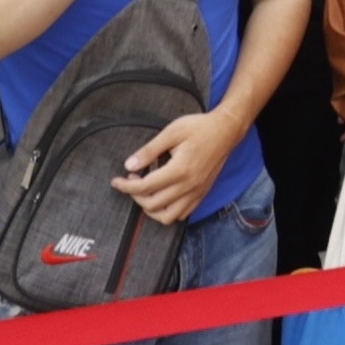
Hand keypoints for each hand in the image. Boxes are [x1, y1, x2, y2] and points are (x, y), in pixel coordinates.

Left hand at [112, 109, 237, 225]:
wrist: (228, 129)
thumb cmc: (201, 127)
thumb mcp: (172, 131)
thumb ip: (150, 150)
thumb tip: (130, 165)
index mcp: (180, 169)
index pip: (145, 187)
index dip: (126, 186)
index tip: (116, 181)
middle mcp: (189, 185)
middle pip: (152, 204)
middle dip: (135, 196)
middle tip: (132, 181)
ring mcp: (197, 191)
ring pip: (167, 216)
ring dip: (151, 209)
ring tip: (146, 194)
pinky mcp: (202, 193)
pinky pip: (182, 214)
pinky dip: (168, 212)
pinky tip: (163, 198)